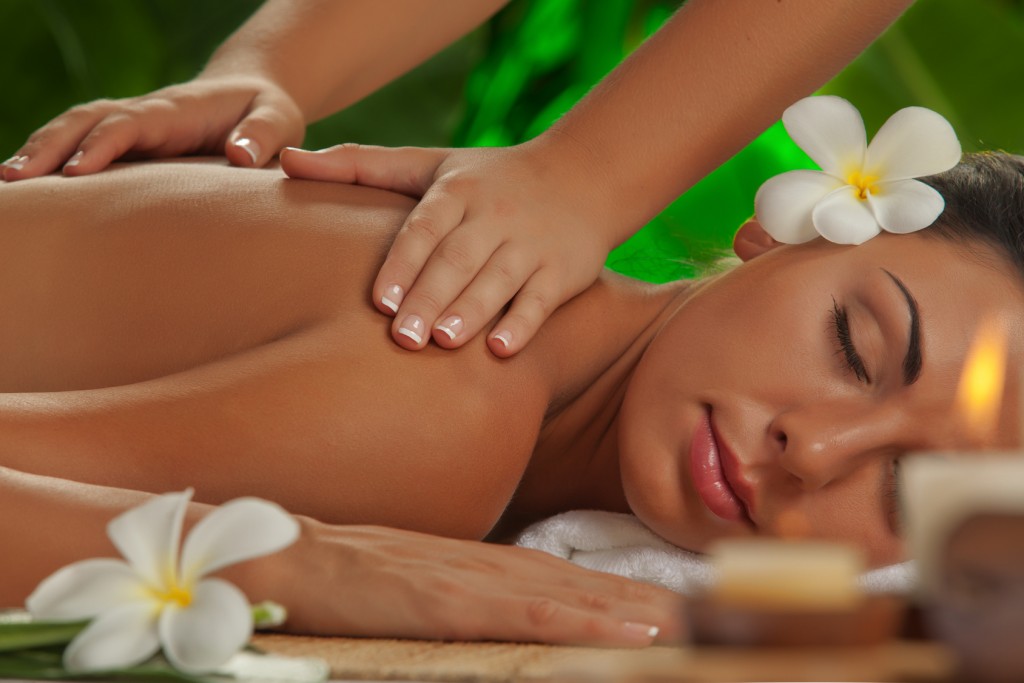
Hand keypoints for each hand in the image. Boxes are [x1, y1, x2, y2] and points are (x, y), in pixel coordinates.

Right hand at [2, 75, 303, 180]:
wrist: (256, 100)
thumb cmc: (268, 114)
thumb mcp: (277, 119)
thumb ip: (262, 136)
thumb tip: (239, 157)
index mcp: (174, 110)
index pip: (128, 124)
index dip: (101, 146)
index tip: (77, 173)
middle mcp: (144, 114)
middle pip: (85, 123)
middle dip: (49, 147)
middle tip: (15, 180)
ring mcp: (132, 127)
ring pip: (74, 131)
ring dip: (39, 152)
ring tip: (8, 187)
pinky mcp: (129, 144)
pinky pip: (82, 146)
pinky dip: (52, 160)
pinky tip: (30, 189)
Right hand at [242, 519, 685, 645]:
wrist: (292, 554)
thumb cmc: (350, 573)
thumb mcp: (417, 580)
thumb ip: (463, 592)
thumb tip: (502, 612)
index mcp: (480, 563)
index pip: (561, 577)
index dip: (614, 591)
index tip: (663, 604)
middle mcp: (485, 565)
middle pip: (575, 583)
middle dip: (636, 601)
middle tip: (700, 614)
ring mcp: (468, 580)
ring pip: (564, 596)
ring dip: (625, 610)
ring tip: (680, 623)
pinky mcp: (445, 602)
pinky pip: (523, 613)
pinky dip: (578, 620)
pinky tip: (620, 630)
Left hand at [279, 140, 614, 356]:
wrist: (582, 176)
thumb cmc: (488, 178)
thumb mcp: (428, 163)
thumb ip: (359, 165)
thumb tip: (284, 160)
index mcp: (457, 191)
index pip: (426, 227)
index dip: (403, 263)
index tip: (380, 301)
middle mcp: (495, 216)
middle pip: (460, 258)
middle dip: (432, 296)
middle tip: (403, 338)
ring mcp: (532, 244)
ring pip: (500, 280)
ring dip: (473, 311)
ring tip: (445, 343)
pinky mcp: (563, 271)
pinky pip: (542, 301)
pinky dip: (524, 324)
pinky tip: (500, 350)